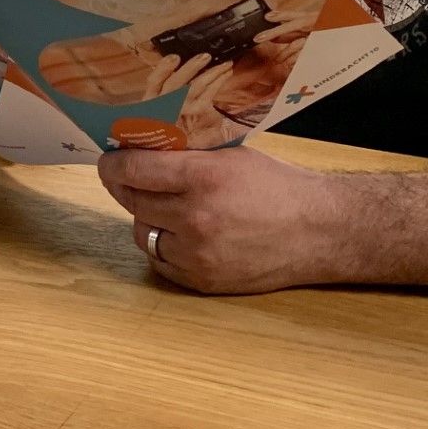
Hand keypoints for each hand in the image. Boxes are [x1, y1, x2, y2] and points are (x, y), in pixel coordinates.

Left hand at [97, 145, 338, 293]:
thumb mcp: (232, 156)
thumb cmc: (278, 186)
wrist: (319, 231)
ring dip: (146, 219)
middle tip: (126, 178)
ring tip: (161, 207)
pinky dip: (163, 247)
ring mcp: (198, 254)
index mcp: (203, 178)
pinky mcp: (203, 280)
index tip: (108, 160)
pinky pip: (161, 262)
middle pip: (134, 202)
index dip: (114, 164)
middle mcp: (196, 218)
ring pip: (143, 234)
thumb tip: (145, 147)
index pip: (134, 171)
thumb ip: (189, 155)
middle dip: (125, 187)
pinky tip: (177, 233)